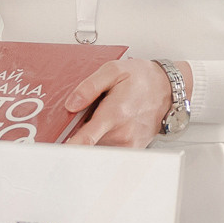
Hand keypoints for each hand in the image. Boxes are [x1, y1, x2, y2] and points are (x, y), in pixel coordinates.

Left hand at [64, 57, 183, 148]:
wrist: (168, 89)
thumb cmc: (142, 78)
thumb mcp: (114, 70)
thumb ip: (90, 86)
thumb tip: (71, 104)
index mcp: (115, 113)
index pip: (86, 139)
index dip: (68, 148)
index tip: (55, 152)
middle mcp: (122, 132)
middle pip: (87, 143)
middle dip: (77, 133)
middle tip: (82, 117)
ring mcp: (128, 143)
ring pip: (97, 147)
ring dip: (92, 137)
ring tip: (101, 118)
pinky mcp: (132, 149)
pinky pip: (109, 150)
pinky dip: (103, 141)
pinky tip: (109, 127)